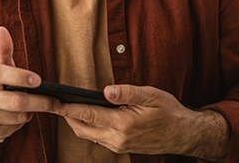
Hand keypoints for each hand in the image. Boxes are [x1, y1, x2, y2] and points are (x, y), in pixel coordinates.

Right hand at [0, 26, 60, 143]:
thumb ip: (3, 49)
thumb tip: (1, 29)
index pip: (0, 75)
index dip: (20, 77)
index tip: (38, 80)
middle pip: (15, 102)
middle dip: (39, 102)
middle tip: (54, 101)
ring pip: (18, 117)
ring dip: (31, 112)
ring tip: (34, 106)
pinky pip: (14, 129)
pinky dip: (22, 123)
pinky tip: (20, 116)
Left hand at [54, 85, 227, 157]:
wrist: (184, 134)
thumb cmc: (169, 112)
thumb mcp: (151, 95)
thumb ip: (127, 92)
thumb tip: (106, 90)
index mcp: (123, 124)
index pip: (89, 115)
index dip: (69, 109)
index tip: (55, 102)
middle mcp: (118, 138)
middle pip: (83, 129)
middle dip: (67, 117)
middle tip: (54, 103)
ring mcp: (119, 145)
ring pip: (89, 136)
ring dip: (76, 123)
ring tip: (65, 108)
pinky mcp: (121, 147)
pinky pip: (98, 139)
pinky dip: (88, 128)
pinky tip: (86, 117)